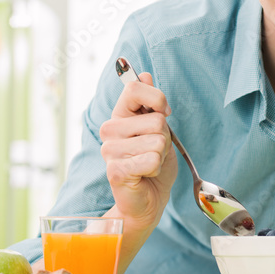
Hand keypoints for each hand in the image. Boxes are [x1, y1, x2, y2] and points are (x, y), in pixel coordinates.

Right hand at [99, 72, 178, 229]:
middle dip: (165, 138)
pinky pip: (152, 160)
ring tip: (149, 164)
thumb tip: (145, 74)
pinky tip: (145, 174)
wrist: (148, 199)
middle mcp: (110, 130)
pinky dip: (156, 168)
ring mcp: (109, 150)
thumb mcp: (157, 128)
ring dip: (161, 155)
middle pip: (156, 120)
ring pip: (157, 141)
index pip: (135, 88)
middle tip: (154, 152)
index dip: (157, 98)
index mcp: (119, 115)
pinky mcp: (115, 170)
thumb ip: (150, 102)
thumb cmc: (153, 163)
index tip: (164, 113)